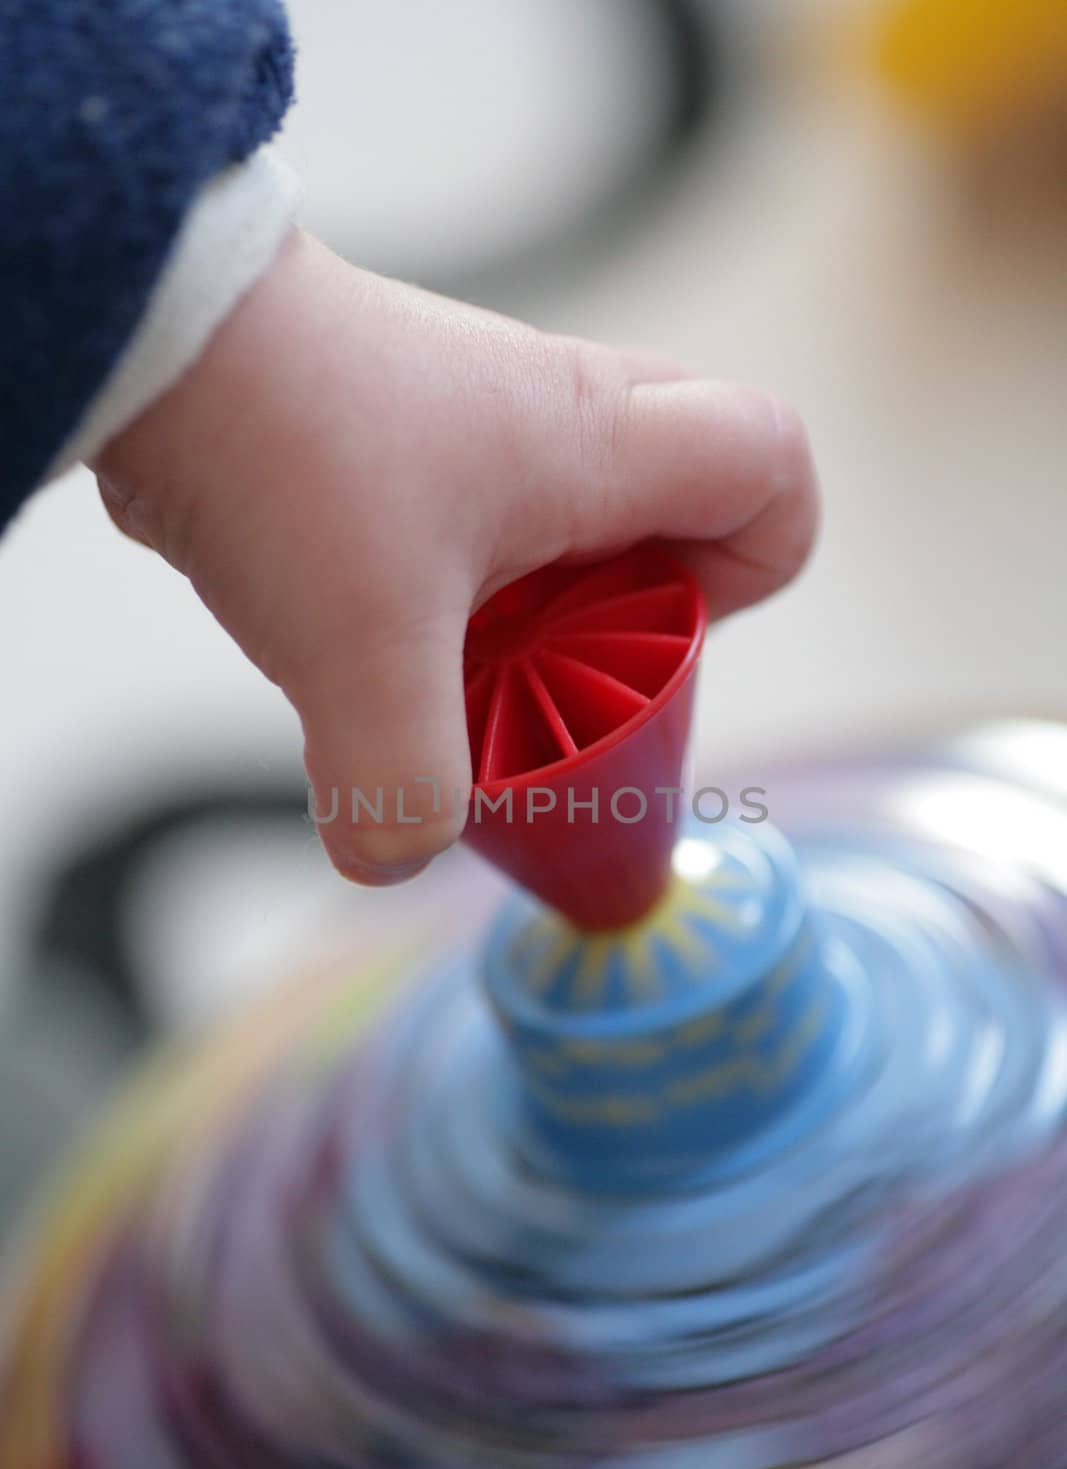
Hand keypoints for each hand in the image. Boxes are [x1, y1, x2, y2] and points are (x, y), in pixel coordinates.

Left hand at [95, 229, 818, 885]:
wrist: (153, 335)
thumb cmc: (283, 452)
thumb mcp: (361, 648)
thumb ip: (403, 779)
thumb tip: (397, 855)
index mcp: (597, 442)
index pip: (771, 463)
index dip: (759, 569)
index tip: (657, 639)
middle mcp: (560, 415)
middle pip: (692, 492)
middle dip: (652, 609)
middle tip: (567, 669)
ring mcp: (483, 421)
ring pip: (582, 517)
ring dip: (546, 613)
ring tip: (458, 670)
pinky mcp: (412, 441)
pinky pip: (494, 526)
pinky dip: (469, 599)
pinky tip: (379, 640)